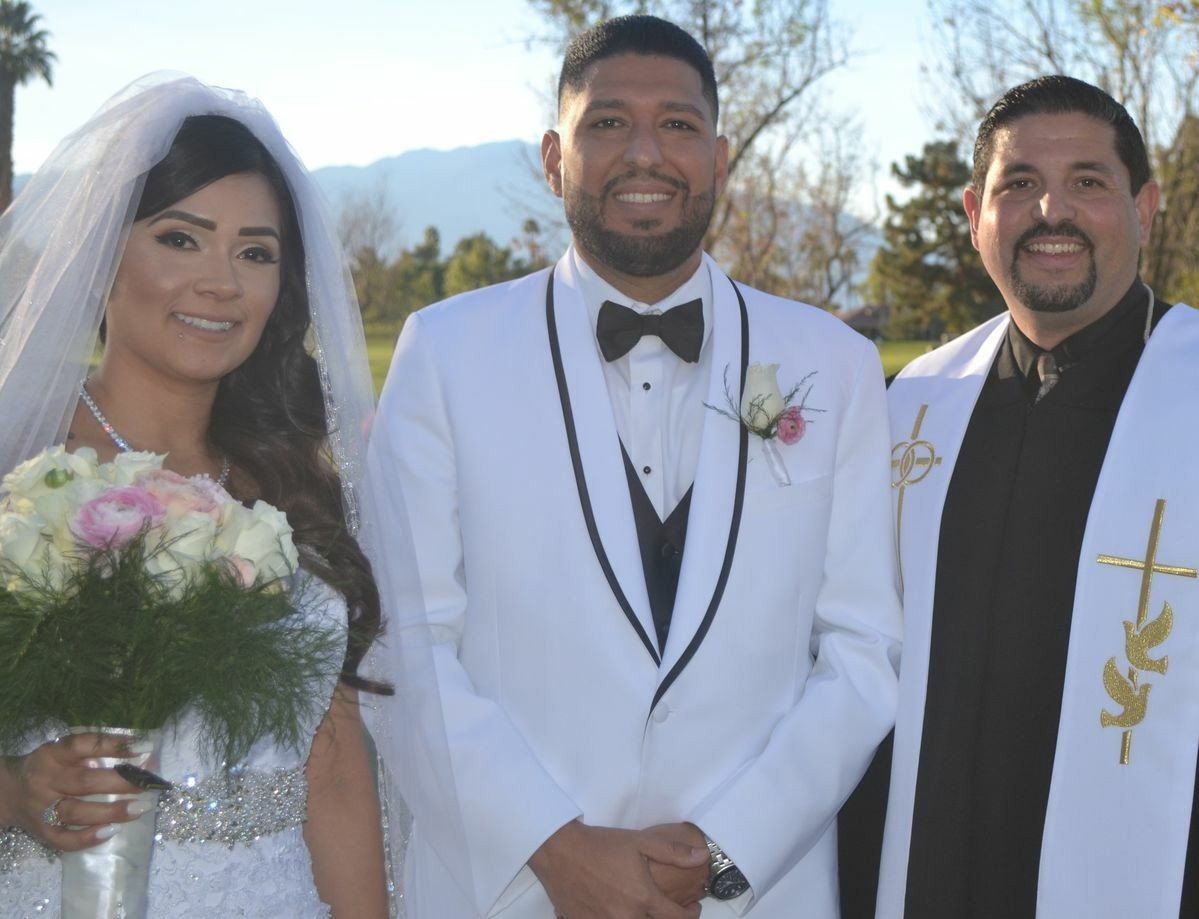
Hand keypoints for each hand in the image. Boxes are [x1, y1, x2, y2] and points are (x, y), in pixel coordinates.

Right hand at [1, 733, 143, 850]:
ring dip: (110, 811)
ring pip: (77, 811)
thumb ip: (92, 751)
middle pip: (85, 782)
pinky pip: (64, 839)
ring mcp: (43, 808)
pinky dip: (88, 838)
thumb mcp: (62, 752)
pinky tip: (111, 832)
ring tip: (139, 808)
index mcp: (53, 755)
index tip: (145, 746)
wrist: (6, 793)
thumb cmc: (48, 768)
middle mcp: (46, 780)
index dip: (114, 745)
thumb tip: (138, 753)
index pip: (84, 745)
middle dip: (121, 782)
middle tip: (149, 783)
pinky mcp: (42, 831)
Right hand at [529, 819, 707, 917]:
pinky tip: (613, 908)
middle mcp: (627, 917)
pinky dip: (614, 918)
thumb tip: (703, 857)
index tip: (693, 908)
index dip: (690, 915)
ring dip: (640, 917)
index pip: (676, 918)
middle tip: (667, 907)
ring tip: (640, 905)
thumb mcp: (641, 842)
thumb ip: (674, 853)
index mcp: (644, 898)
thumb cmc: (602, 845)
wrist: (561, 850)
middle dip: (663, 917)